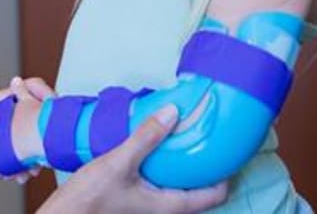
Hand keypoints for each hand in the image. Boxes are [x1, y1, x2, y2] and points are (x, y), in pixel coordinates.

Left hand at [0, 77, 53, 213]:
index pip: (27, 88)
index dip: (42, 93)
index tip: (50, 107)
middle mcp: (10, 118)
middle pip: (39, 114)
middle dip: (43, 131)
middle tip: (43, 145)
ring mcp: (14, 137)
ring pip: (38, 139)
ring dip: (36, 154)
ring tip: (28, 167)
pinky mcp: (16, 155)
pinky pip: (31, 159)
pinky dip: (28, 168)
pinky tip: (18, 176)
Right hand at [36, 105, 227, 213]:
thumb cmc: (89, 199)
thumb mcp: (119, 163)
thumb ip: (146, 138)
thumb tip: (173, 112)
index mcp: (170, 205)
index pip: (215, 194)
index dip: (226, 171)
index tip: (227, 145)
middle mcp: (163, 207)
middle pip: (198, 187)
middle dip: (203, 161)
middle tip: (204, 133)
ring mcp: (148, 203)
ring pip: (177, 182)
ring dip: (181, 161)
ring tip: (180, 133)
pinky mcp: (134, 195)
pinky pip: (159, 178)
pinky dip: (162, 161)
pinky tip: (151, 143)